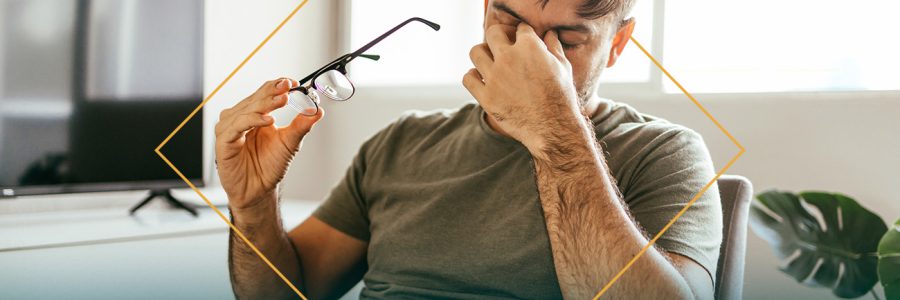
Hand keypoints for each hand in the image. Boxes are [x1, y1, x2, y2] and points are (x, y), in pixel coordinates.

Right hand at [215, 78, 323, 209]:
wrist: (259, 190)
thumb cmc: (270, 166)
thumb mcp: (290, 143)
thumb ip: (302, 125)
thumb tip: (318, 110)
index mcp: (254, 114)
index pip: (263, 93)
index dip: (277, 86)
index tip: (293, 83)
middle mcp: (240, 118)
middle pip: (255, 99)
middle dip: (272, 92)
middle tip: (288, 86)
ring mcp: (230, 129)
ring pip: (246, 110)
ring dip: (264, 104)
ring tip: (282, 101)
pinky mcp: (224, 142)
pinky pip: (237, 126)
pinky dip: (252, 120)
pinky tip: (268, 120)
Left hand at [463, 23, 583, 150]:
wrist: (553, 127)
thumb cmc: (561, 97)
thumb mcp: (563, 68)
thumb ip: (553, 47)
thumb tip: (550, 34)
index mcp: (529, 47)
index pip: (520, 28)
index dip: (523, 34)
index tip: (523, 40)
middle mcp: (509, 58)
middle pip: (493, 33)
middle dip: (500, 36)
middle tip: (503, 44)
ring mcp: (495, 78)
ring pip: (476, 52)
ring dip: (482, 53)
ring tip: (489, 60)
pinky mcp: (486, 97)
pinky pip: (468, 78)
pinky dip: (473, 76)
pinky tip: (482, 79)